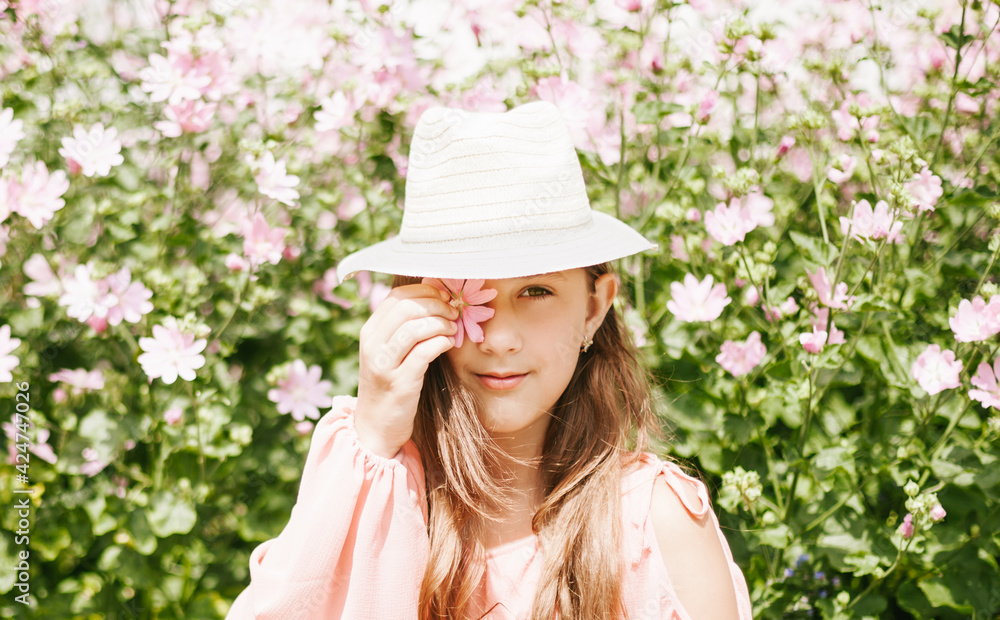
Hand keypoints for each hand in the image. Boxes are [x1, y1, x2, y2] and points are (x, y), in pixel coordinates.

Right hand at [354, 283, 458, 457]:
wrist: (376, 425)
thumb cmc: (390, 383)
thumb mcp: (389, 351)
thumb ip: (404, 326)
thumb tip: (436, 295)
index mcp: (370, 331)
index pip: (397, 296)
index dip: (425, 291)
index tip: (445, 295)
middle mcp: (372, 344)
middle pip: (407, 308)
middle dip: (436, 305)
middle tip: (454, 311)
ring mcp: (384, 364)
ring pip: (415, 328)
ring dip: (441, 323)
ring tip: (453, 328)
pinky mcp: (400, 382)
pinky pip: (424, 352)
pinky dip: (441, 342)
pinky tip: (449, 344)